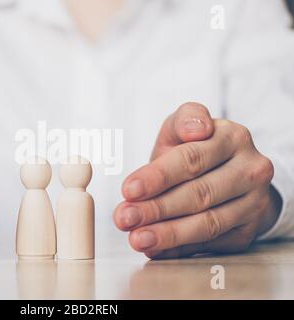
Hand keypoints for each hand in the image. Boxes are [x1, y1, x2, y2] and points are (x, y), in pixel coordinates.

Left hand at [114, 103, 281, 258]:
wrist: (229, 174)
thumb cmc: (197, 149)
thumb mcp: (184, 128)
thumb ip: (182, 121)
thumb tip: (195, 128)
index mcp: (233, 138)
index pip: (191, 159)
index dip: (157, 177)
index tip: (128, 190)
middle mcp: (250, 170)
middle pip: (199, 194)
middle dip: (156, 209)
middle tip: (125, 218)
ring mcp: (254, 203)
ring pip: (208, 223)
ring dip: (168, 234)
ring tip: (137, 238)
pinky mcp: (248, 230)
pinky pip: (211, 243)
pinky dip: (180, 248)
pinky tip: (156, 248)